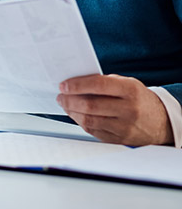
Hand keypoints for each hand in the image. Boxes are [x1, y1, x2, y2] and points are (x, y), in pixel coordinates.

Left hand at [57, 74, 173, 145]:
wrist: (160, 121)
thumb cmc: (138, 98)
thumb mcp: (126, 83)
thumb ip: (103, 82)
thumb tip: (75, 82)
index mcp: (130, 90)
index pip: (98, 86)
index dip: (77, 85)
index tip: (63, 85)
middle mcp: (129, 110)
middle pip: (91, 105)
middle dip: (70, 100)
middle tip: (60, 96)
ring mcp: (125, 127)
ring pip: (90, 120)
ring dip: (72, 112)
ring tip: (65, 104)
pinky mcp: (120, 140)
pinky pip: (94, 131)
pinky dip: (81, 122)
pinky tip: (76, 114)